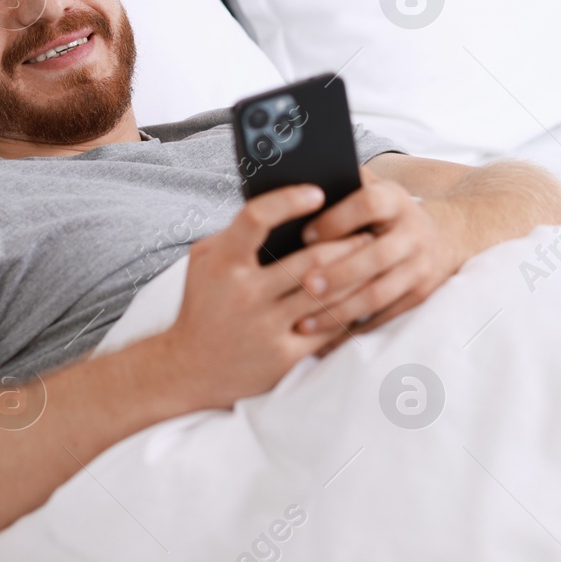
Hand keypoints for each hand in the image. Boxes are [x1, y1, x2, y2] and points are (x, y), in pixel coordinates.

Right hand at [162, 184, 375, 408]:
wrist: (188, 368)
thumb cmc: (204, 305)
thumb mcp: (204, 261)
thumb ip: (237, 235)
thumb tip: (282, 209)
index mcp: (223, 263)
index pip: (257, 219)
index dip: (288, 201)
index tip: (316, 192)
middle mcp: (244, 294)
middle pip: (310, 260)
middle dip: (346, 242)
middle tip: (366, 230)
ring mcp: (265, 327)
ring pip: (327, 294)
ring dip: (356, 274)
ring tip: (372, 259)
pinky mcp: (282, 355)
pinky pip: (328, 327)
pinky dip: (348, 309)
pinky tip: (361, 295)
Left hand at [296, 166, 463, 340]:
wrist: (440, 238)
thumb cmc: (383, 214)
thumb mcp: (370, 189)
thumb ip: (339, 188)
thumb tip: (289, 192)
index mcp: (395, 200)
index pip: (369, 204)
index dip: (337, 220)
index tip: (305, 236)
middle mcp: (413, 233)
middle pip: (375, 256)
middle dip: (337, 273)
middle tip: (303, 286)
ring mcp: (420, 268)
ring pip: (378, 294)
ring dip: (340, 311)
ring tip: (304, 323)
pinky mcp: (419, 297)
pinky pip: (382, 318)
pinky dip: (351, 332)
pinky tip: (321, 343)